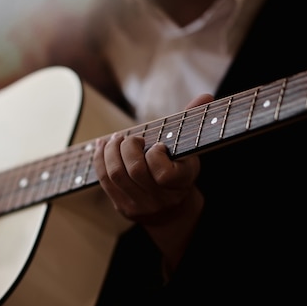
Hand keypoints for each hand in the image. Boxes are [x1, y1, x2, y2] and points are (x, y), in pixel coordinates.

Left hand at [93, 94, 211, 226]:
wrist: (173, 210)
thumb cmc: (179, 169)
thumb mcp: (188, 148)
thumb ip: (193, 122)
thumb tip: (206, 95)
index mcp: (181, 184)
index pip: (164, 173)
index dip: (155, 154)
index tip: (158, 145)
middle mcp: (161, 199)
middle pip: (135, 171)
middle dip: (128, 147)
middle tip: (132, 138)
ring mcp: (140, 206)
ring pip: (116, 175)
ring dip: (111, 151)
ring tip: (115, 140)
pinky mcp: (122, 206)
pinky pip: (104, 180)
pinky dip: (100, 158)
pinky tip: (102, 145)